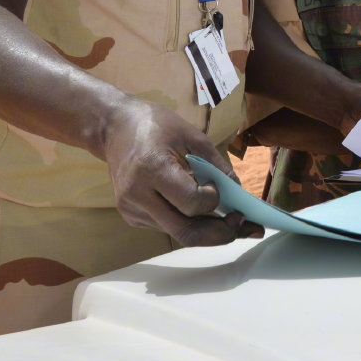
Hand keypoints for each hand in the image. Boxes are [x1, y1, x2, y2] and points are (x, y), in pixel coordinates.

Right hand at [100, 97, 263, 247]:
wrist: (115, 127)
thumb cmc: (156, 125)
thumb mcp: (192, 136)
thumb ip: (216, 166)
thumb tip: (238, 193)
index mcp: (152, 169)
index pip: (191, 203)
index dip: (214, 200)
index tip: (220, 187)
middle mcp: (138, 196)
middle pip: (186, 232)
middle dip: (221, 234)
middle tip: (246, 227)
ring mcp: (132, 210)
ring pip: (178, 233)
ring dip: (208, 231)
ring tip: (232, 221)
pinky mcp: (131, 217)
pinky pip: (168, 227)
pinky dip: (189, 223)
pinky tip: (201, 212)